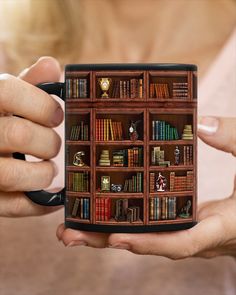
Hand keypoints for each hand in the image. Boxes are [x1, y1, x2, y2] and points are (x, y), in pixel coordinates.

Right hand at [0, 57, 63, 216]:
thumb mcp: (5, 97)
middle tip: (54, 145)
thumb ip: (29, 83)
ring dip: (43, 174)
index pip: (9, 92)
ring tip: (49, 170)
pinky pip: (13, 206)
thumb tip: (52, 64)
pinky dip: (39, 205)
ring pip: (13, 174)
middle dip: (48, 141)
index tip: (58, 115)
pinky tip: (52, 197)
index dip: (43, 105)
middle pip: (18, 134)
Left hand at [57, 117, 235, 258]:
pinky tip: (100, 217)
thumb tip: (203, 124)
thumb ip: (235, 139)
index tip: (115, 238)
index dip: (150, 243)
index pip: (182, 242)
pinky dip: (124, 226)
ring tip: (71, 228)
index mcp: (220, 226)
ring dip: (107, 236)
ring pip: (146, 240)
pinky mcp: (185, 226)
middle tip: (67, 234)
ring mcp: (190, 235)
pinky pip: (152, 231)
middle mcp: (200, 238)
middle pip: (150, 245)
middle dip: (107, 242)